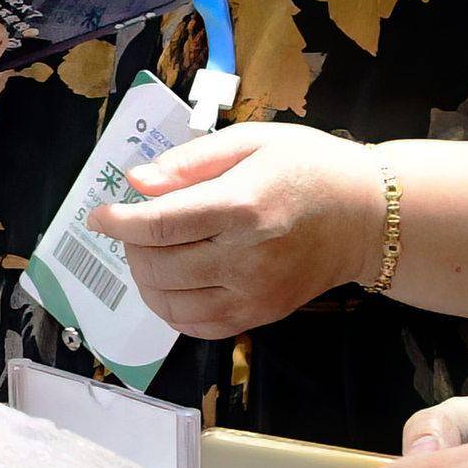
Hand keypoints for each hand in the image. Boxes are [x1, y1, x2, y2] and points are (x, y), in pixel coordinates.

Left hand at [95, 122, 377, 339]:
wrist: (367, 216)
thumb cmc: (309, 167)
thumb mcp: (252, 141)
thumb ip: (191, 161)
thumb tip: (137, 181)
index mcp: (242, 206)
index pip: (159, 225)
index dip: (119, 221)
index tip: (100, 214)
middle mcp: (246, 257)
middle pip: (158, 266)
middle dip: (131, 246)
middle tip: (134, 225)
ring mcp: (254, 294)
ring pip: (170, 303)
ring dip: (145, 279)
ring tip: (152, 252)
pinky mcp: (260, 315)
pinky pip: (197, 326)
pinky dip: (171, 308)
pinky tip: (173, 281)